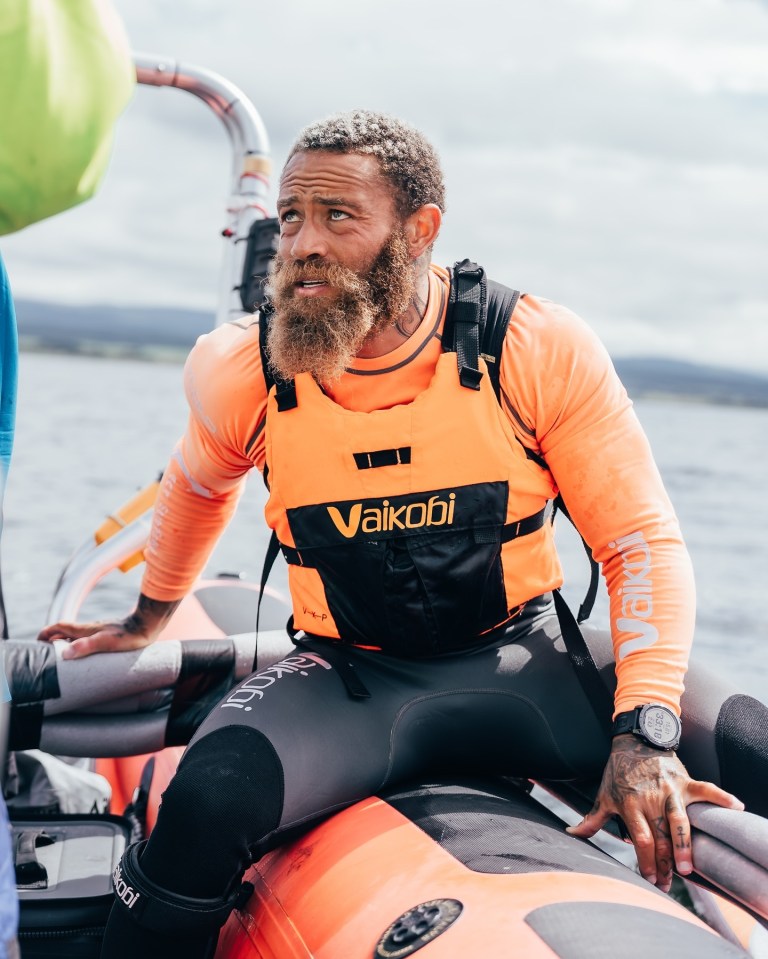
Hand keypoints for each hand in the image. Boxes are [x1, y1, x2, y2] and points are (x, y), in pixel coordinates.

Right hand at [37, 594, 180, 658]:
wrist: (147, 625)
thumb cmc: (128, 636)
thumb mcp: (105, 643)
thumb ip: (85, 646)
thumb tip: (64, 653)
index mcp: (85, 629)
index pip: (60, 626)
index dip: (47, 632)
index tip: (37, 641)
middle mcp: (90, 628)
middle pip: (66, 630)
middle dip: (54, 639)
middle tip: (47, 652)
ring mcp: (99, 630)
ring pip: (77, 634)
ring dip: (67, 641)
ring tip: (64, 656)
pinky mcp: (109, 634)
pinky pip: (88, 638)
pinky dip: (80, 644)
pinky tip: (87, 654)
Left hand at [566, 733, 743, 891]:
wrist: (634, 740)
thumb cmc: (619, 771)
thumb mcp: (603, 794)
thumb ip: (592, 819)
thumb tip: (571, 833)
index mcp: (630, 804)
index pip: (641, 839)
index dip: (646, 862)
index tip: (650, 880)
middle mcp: (651, 799)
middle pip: (661, 837)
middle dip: (664, 864)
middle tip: (667, 884)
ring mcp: (670, 790)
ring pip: (680, 822)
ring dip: (684, 846)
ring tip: (687, 868)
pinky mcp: (685, 781)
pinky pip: (706, 789)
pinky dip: (721, 797)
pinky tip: (736, 807)